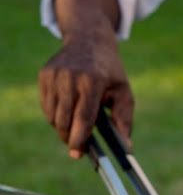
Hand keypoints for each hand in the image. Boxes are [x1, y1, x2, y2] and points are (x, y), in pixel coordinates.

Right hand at [39, 34, 133, 158]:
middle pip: (65, 120)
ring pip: (53, 116)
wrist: (89, 40)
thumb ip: (124, 120)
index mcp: (92, 81)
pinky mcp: (44, 74)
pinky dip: (55, 115)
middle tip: (77, 147)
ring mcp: (55, 75)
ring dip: (62, 127)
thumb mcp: (123, 92)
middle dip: (69, 138)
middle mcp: (70, 77)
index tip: (77, 154)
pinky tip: (67, 109)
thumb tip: (126, 147)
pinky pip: (46, 106)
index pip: (83, 117)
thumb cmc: (110, 72)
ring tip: (75, 123)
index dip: (79, 139)